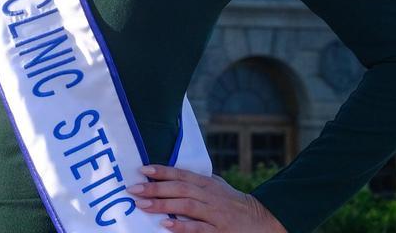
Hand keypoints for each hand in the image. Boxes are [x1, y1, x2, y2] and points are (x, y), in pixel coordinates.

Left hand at [127, 164, 288, 231]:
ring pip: (186, 206)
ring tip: (142, 205)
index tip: (143, 169)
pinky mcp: (219, 231)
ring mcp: (215, 214)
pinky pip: (198, 229)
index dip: (162, 171)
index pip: (182, 174)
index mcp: (208, 184)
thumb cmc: (233, 203)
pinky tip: (166, 225)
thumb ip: (198, 181)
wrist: (261, 220)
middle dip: (156, 188)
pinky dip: (182, 227)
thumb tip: (172, 173)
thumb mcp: (217, 186)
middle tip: (134, 189)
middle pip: (180, 188)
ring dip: (163, 205)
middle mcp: (210, 196)